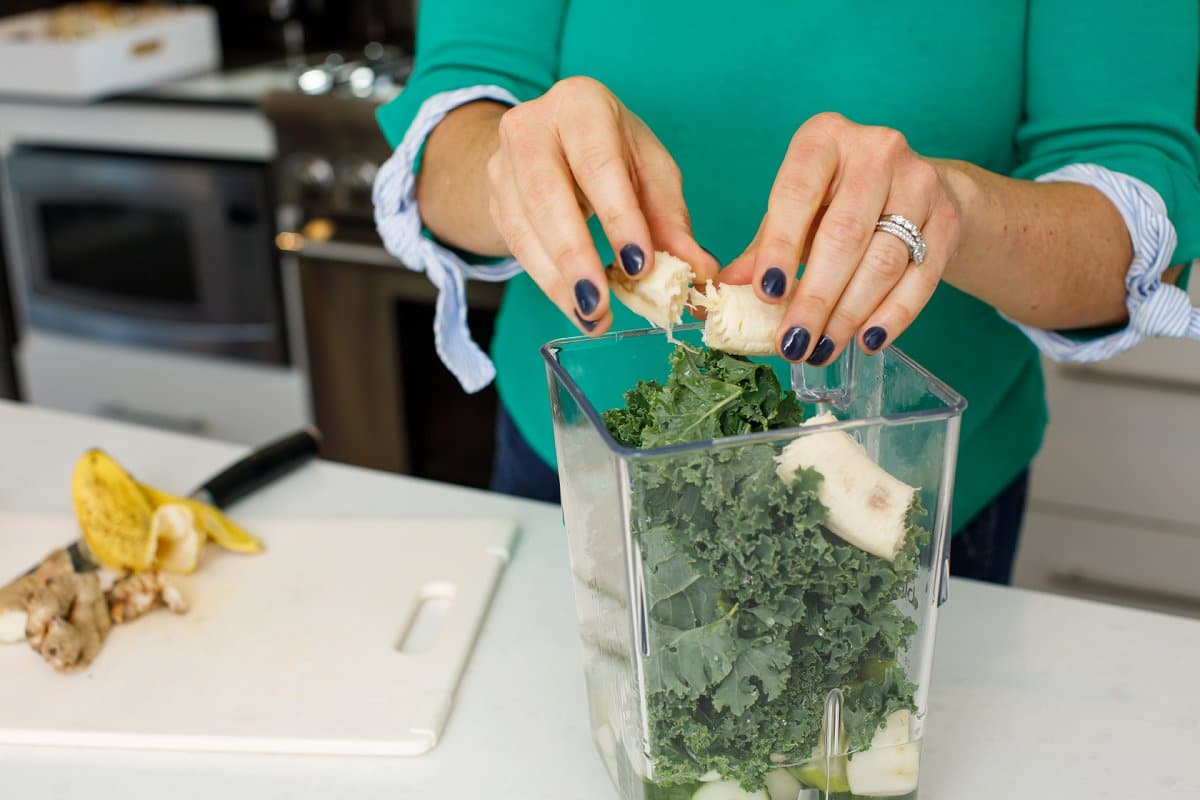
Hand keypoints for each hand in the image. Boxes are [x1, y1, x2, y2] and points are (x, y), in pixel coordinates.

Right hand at [487, 77, 718, 333]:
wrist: (550, 141)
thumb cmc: (611, 152)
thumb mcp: (648, 172)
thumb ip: (671, 220)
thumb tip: (700, 271)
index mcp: (580, 105)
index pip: (598, 164)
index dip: (618, 217)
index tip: (640, 266)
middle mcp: (532, 126)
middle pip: (547, 196)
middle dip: (576, 257)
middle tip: (600, 303)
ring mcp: (504, 163)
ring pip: (525, 227)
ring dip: (558, 281)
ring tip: (592, 316)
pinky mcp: (495, 198)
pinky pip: (516, 246)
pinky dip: (547, 282)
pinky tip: (574, 306)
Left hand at [723, 112, 962, 363]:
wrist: (913, 190)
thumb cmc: (836, 201)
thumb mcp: (794, 212)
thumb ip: (763, 246)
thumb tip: (728, 285)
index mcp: (824, 139)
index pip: (797, 194)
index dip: (780, 247)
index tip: (767, 293)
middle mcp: (876, 150)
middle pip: (844, 235)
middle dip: (816, 297)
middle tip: (794, 342)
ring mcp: (919, 182)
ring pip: (883, 260)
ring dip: (849, 314)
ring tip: (822, 350)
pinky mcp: (947, 218)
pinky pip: (922, 276)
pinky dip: (894, 315)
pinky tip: (868, 341)